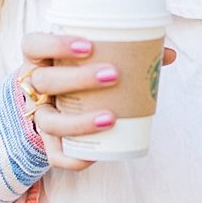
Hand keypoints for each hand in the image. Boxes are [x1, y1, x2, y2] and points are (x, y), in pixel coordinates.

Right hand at [19, 33, 175, 170]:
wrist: (55, 102)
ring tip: (110, 117)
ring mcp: (39, 114)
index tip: (89, 45)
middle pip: (44, 80)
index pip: (33, 44)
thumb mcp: (93, 58)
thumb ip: (127, 53)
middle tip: (113, 75)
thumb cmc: (79, 73)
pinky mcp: (47, 141)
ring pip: (47, 120)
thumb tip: (168, 55)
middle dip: (78, 78)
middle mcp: (34, 86)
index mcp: (41, 57)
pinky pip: (54, 155)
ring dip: (78, 121)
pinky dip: (72, 158)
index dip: (55, 44)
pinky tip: (94, 155)